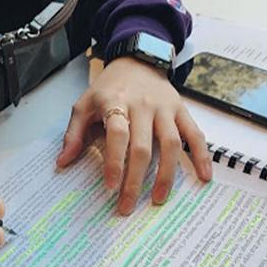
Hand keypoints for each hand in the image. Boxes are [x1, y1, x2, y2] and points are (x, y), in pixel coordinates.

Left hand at [57, 57, 212, 213]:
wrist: (138, 61)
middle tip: (127, 206)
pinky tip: (204, 176)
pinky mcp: (182, 110)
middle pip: (143, 147)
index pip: (118, 134)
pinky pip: (194, 134)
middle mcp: (143, 106)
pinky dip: (202, 156)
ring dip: (166, 175)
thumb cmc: (109, 87)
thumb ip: (73, 133)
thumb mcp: (84, 104)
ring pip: (171, 144)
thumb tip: (63, 163)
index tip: (111, 187)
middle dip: (135, 180)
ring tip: (158, 199)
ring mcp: (166, 108)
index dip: (115, 161)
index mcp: (116, 102)